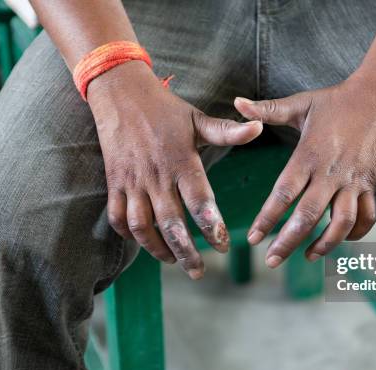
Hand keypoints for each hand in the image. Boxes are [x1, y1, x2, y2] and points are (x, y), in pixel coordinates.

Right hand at [88, 61, 262, 278]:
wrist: (120, 92)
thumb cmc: (165, 109)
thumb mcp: (198, 119)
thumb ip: (228, 131)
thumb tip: (260, 129)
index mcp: (181, 161)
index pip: (199, 202)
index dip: (211, 228)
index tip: (222, 248)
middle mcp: (156, 175)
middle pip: (171, 224)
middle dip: (186, 252)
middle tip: (199, 272)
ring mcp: (132, 181)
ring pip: (142, 226)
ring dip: (157, 249)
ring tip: (174, 263)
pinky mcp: (114, 182)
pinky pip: (117, 216)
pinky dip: (128, 235)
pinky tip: (144, 244)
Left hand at [234, 78, 375, 267]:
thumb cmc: (336, 100)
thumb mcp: (300, 104)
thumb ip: (266, 110)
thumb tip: (236, 102)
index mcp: (309, 155)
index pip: (284, 193)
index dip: (267, 219)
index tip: (253, 239)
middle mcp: (331, 172)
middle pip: (308, 216)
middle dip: (288, 242)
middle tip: (272, 261)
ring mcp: (354, 181)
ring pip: (341, 222)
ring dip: (325, 244)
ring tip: (307, 257)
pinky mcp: (371, 184)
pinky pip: (366, 215)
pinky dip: (356, 233)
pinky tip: (341, 240)